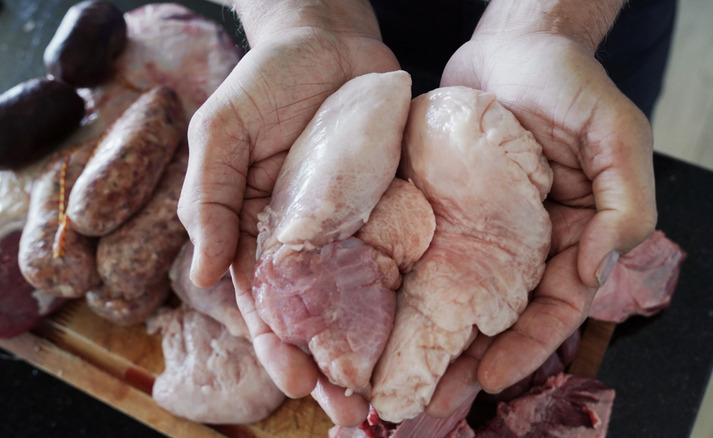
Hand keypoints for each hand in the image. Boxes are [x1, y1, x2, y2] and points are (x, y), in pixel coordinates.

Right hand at [177, 1, 399, 426]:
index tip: (298, 384)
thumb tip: (203, 275)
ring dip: (370, 348)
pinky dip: (408, 298)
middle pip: (316, 315)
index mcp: (257, 230)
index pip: (263, 303)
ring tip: (389, 394)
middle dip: (329, 365)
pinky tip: (426, 332)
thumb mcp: (220, 130)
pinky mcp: (392, 207)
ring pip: (360, 300)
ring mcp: (352, 227)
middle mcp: (306, 239)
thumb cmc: (267, 81)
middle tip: (352, 411)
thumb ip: (208, 197)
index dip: (278, 347)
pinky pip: (401, 257)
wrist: (329, 39)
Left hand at [428, 21, 655, 415]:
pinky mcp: (449, 208)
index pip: (558, 306)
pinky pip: (433, 254)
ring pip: (465, 296)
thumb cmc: (568, 81)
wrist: (511, 42)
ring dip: (440, 336)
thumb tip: (595, 268)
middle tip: (434, 396)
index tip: (491, 377)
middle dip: (475, 358)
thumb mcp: (615, 131)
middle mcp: (531, 241)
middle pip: (506, 314)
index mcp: (578, 233)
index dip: (528, 346)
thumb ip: (625, 200)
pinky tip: (387, 313)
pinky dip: (415, 288)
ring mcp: (487, 227)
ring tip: (405, 372)